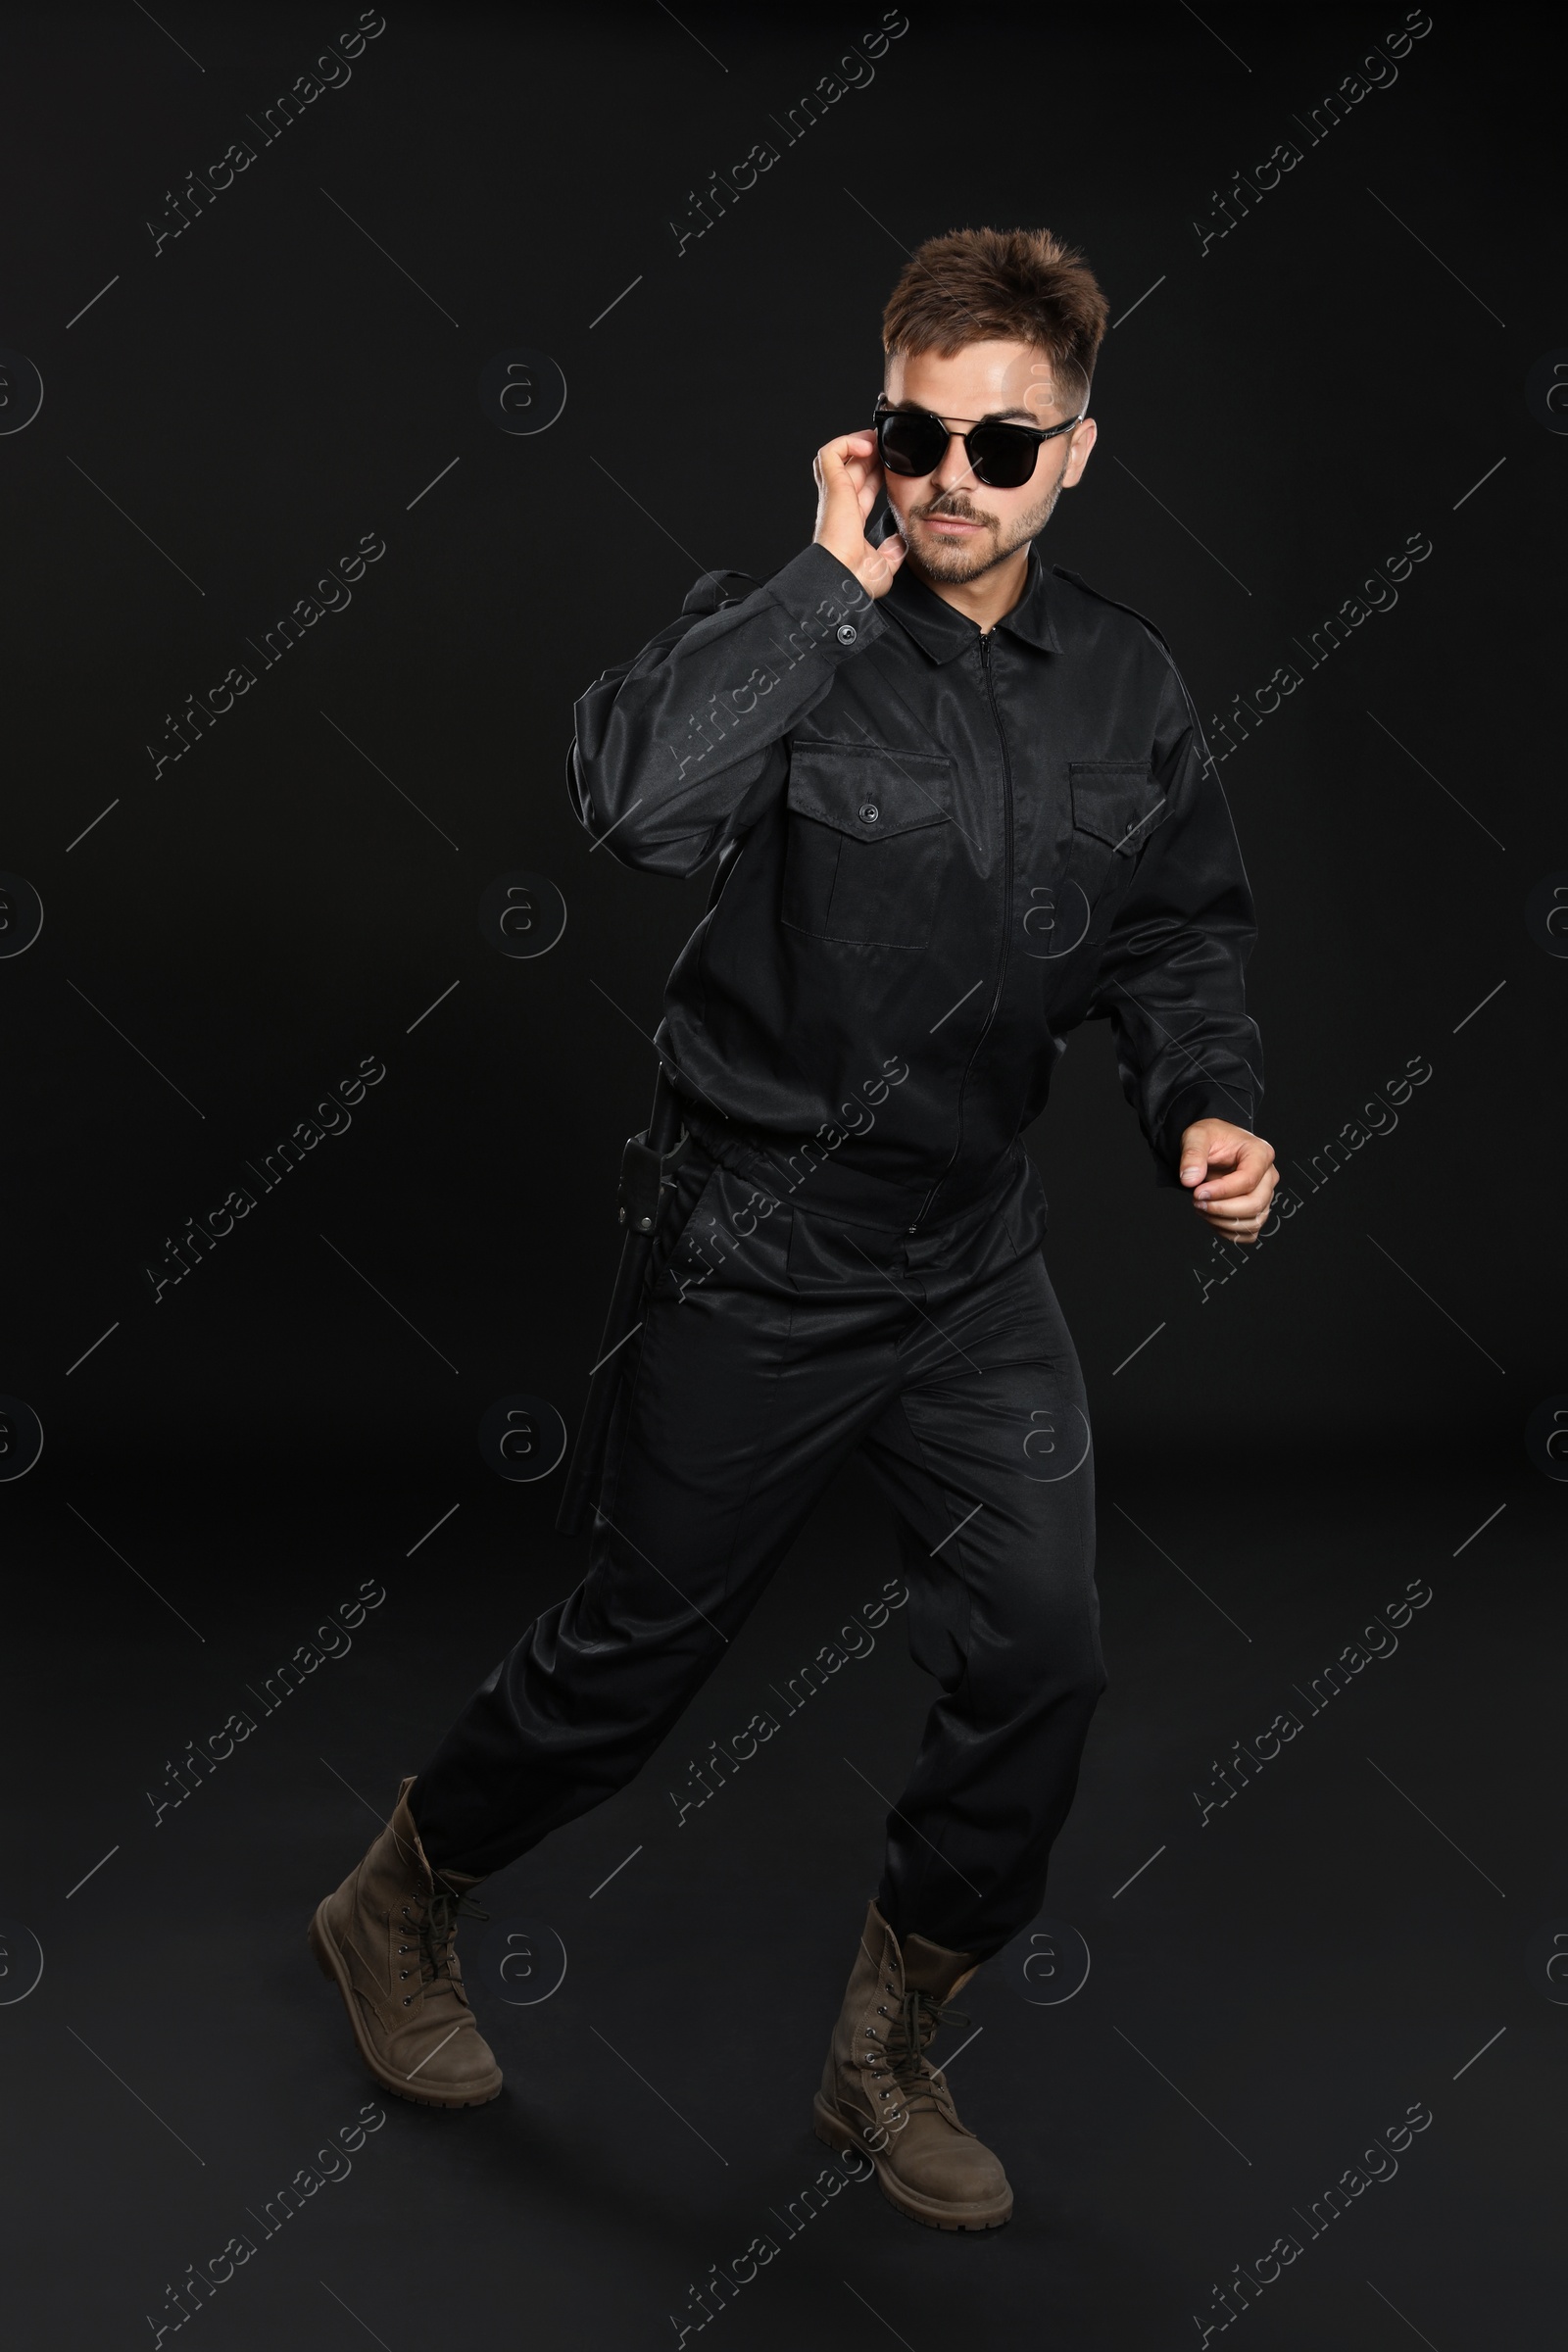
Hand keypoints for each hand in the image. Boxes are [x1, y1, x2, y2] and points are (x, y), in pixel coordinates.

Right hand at [812, 429, 905, 598]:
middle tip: (891, 445)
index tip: (895, 465)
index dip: (877, 472)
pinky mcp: (832, 486)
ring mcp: (834, 494)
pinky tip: (868, 447)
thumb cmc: (857, 578)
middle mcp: (840, 504)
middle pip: (853, 467)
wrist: (845, 579)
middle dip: (872, 452)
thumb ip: (893, 551)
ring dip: (857, 442)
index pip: (863, 487)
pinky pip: (830, 453)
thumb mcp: (884, 564)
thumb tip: (901, 543)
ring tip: (876, 441)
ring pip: (838, 455)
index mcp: (850, 520)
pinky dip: (847, 443)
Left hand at [1179, 1119, 1277, 1241]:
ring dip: (1223, 1222)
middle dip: (1222, 1209)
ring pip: (1254, 1221)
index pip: (1248, 1180)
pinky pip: (1250, 1232)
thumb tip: (1189, 1180)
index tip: (1198, 1192)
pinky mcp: (1258, 1210)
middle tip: (1197, 1202)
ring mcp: (1265, 1194)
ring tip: (1201, 1208)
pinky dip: (1229, 1232)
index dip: (1222, 1191)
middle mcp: (1268, 1175)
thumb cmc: (1211, 1137)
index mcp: (1260, 1153)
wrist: (1213, 1145)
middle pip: (1255, 1204)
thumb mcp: (1197, 1136)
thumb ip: (1192, 1155)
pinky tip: (1211, 1217)